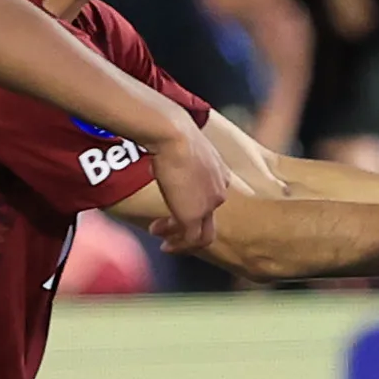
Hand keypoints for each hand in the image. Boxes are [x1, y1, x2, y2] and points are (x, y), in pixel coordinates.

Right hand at [140, 120, 231, 251]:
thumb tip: (161, 157)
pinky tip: (164, 244)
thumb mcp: (182, 146)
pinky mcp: (194, 216)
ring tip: (159, 235)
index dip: (192, 207)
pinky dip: (177, 245)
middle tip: (167, 230)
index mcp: (220, 175)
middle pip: (208, 220)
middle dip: (186, 226)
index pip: (210, 200)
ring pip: (201, 234)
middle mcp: (219, 191)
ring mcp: (209, 205)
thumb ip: (179, 157)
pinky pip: (189, 240)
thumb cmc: (173, 132)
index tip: (173, 208)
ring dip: (179, 239)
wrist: (173, 136)